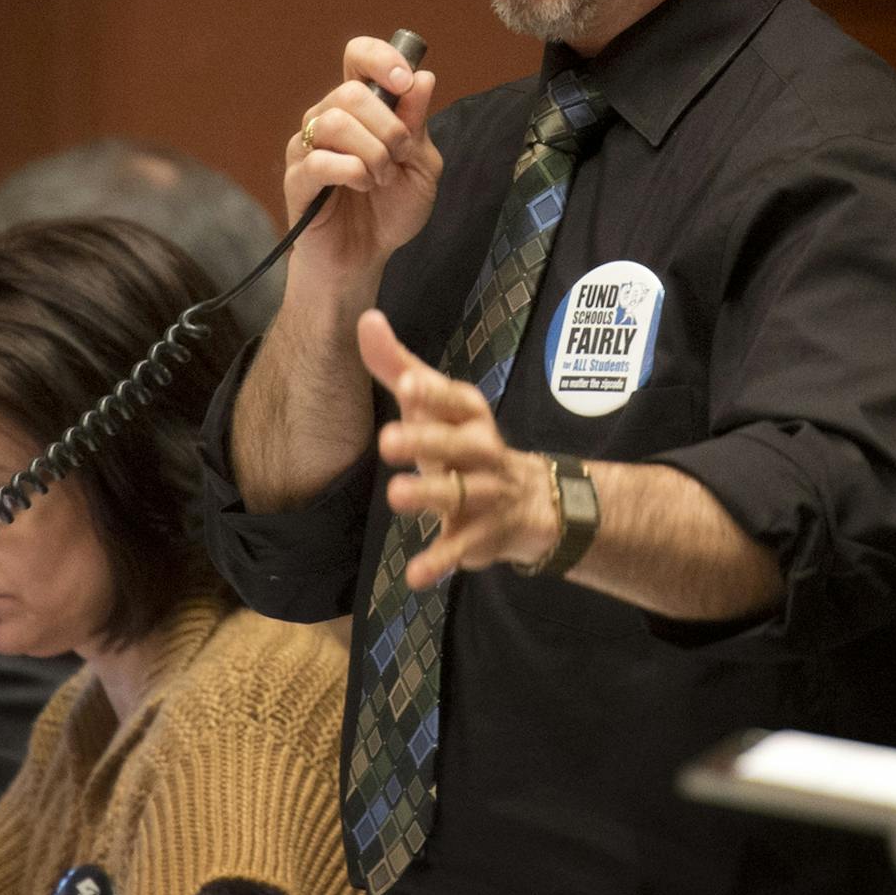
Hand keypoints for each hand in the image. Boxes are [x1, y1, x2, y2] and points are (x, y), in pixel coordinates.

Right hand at [284, 37, 440, 297]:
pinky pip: (320, 161)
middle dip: (388, 126)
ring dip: (371, 152)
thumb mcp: (420, 165)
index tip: (404, 82)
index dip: (381, 58)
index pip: (357, 56)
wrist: (366, 257)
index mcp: (359, 107)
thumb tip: (423, 77)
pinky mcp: (297, 180)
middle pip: (350, 91)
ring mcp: (307, 148)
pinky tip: (363, 186)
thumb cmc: (390, 210)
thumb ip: (418, 123)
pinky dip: (352, 172)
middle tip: (400, 157)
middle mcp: (327, 118)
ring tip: (381, 178)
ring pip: (334, 121)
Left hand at [359, 310, 559, 585]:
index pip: (453, 399)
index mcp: (469, 415)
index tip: (404, 384)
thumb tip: (366, 319)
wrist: (529, 503)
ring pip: (459, 493)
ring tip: (396, 497)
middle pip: (455, 445)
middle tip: (387, 441)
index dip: (431, 393)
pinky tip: (415, 576)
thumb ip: (397, 366)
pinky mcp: (480, 535)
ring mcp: (485, 494)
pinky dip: (440, 562)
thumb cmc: (462, 443)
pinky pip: (461, 548)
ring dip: (429, 496)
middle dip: (424, 441)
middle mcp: (482, 451)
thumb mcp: (431, 404)